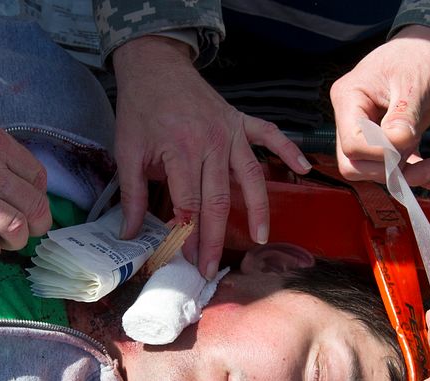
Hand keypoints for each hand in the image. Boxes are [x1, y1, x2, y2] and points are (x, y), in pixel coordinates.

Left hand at [112, 36, 310, 278]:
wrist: (154, 65)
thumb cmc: (140, 110)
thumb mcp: (127, 151)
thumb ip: (131, 195)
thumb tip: (128, 234)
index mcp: (180, 151)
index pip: (188, 203)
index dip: (186, 234)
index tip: (185, 259)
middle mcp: (210, 143)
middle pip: (218, 199)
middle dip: (215, 238)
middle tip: (211, 267)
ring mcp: (230, 131)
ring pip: (250, 176)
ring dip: (257, 208)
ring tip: (261, 238)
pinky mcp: (240, 121)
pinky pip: (269, 135)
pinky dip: (288, 149)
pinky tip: (302, 169)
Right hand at [329, 25, 429, 194]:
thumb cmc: (422, 55)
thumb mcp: (415, 82)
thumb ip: (403, 114)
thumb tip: (397, 144)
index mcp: (350, 99)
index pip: (352, 143)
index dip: (379, 153)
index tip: (409, 142)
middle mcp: (352, 118)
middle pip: (355, 164)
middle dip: (390, 171)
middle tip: (427, 166)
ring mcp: (368, 132)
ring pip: (374, 171)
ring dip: (407, 176)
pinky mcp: (387, 141)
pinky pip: (394, 166)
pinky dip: (415, 174)